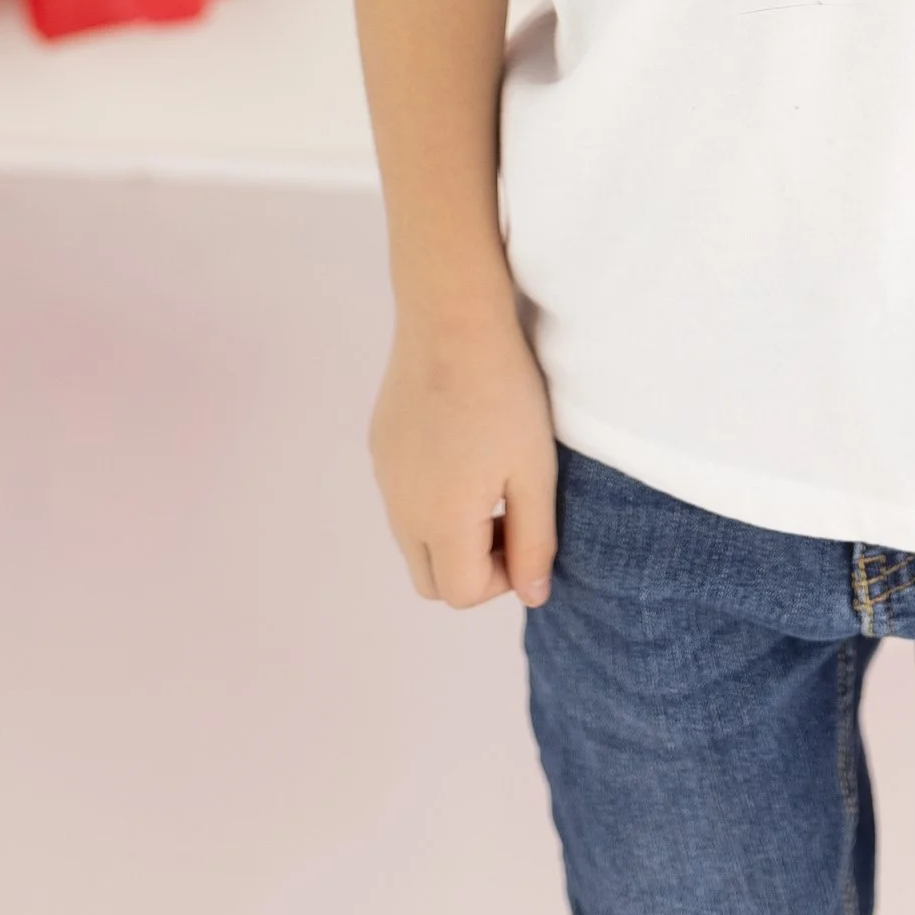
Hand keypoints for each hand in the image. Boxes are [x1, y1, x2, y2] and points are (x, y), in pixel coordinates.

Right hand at [370, 295, 558, 608]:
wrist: (453, 317)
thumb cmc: (506, 393)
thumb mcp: (535, 472)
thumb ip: (534, 543)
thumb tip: (531, 597)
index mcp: (440, 522)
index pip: (463, 594)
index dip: (504, 577)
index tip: (526, 529)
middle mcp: (400, 510)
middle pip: (431, 581)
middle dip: (472, 567)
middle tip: (508, 515)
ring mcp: (385, 478)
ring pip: (413, 540)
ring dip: (450, 534)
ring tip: (488, 478)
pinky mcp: (380, 447)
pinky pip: (402, 499)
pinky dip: (430, 499)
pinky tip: (462, 446)